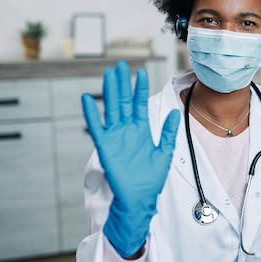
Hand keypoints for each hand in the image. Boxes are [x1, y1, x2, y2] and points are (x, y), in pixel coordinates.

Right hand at [82, 60, 179, 257]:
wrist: (139, 197)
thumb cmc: (151, 177)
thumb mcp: (164, 152)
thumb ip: (168, 132)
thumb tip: (174, 113)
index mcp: (141, 129)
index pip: (140, 103)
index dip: (140, 88)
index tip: (140, 71)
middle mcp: (127, 129)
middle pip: (124, 101)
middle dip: (122, 83)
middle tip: (120, 64)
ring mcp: (115, 136)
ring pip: (111, 109)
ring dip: (110, 92)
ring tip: (108, 74)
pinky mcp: (105, 146)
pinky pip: (97, 127)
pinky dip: (91, 113)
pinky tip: (86, 99)